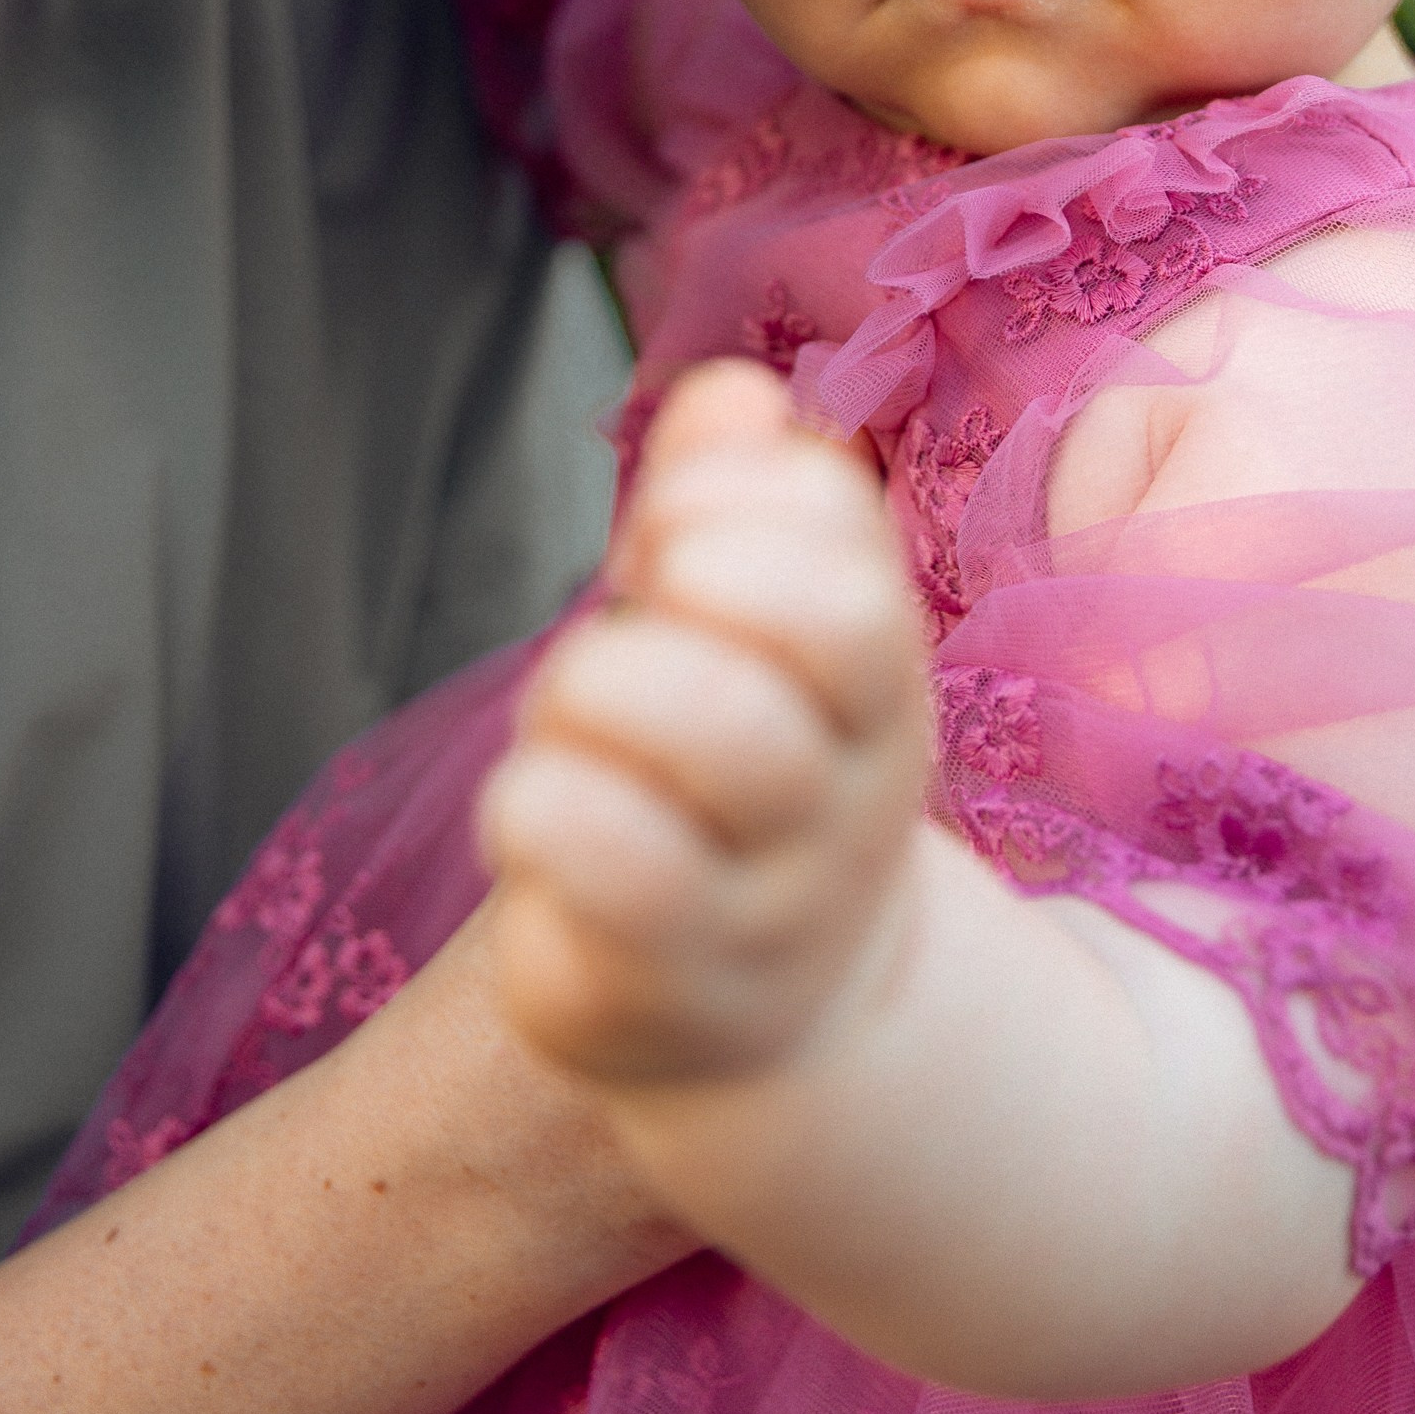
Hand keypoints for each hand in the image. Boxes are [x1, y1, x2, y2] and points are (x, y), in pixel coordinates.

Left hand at [478, 361, 932, 1088]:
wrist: (766, 1021)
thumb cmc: (726, 788)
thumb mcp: (748, 640)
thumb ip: (733, 504)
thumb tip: (733, 393)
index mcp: (876, 692)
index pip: (857, 559)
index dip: (741, 502)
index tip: (665, 530)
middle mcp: (851, 800)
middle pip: (822, 632)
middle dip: (684, 584)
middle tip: (625, 623)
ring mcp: (772, 905)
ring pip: (718, 733)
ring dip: (598, 689)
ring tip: (568, 725)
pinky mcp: (670, 991)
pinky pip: (615, 868)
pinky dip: (544, 803)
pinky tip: (538, 809)